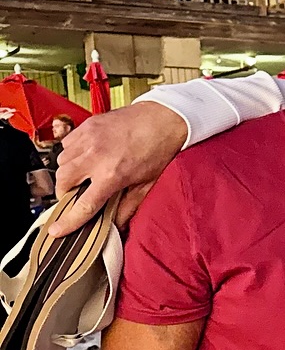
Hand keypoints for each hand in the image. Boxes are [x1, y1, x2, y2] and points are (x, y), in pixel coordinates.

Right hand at [51, 101, 188, 235]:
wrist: (162, 119)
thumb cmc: (157, 150)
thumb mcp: (146, 185)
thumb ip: (127, 208)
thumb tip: (115, 226)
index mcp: (112, 174)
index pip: (84, 205)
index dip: (68, 221)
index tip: (56, 230)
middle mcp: (96, 156)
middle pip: (62, 181)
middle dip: (65, 192)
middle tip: (76, 195)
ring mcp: (88, 138)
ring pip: (61, 162)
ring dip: (68, 173)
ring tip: (83, 175)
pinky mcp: (86, 126)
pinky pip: (66, 144)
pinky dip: (71, 154)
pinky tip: (85, 157)